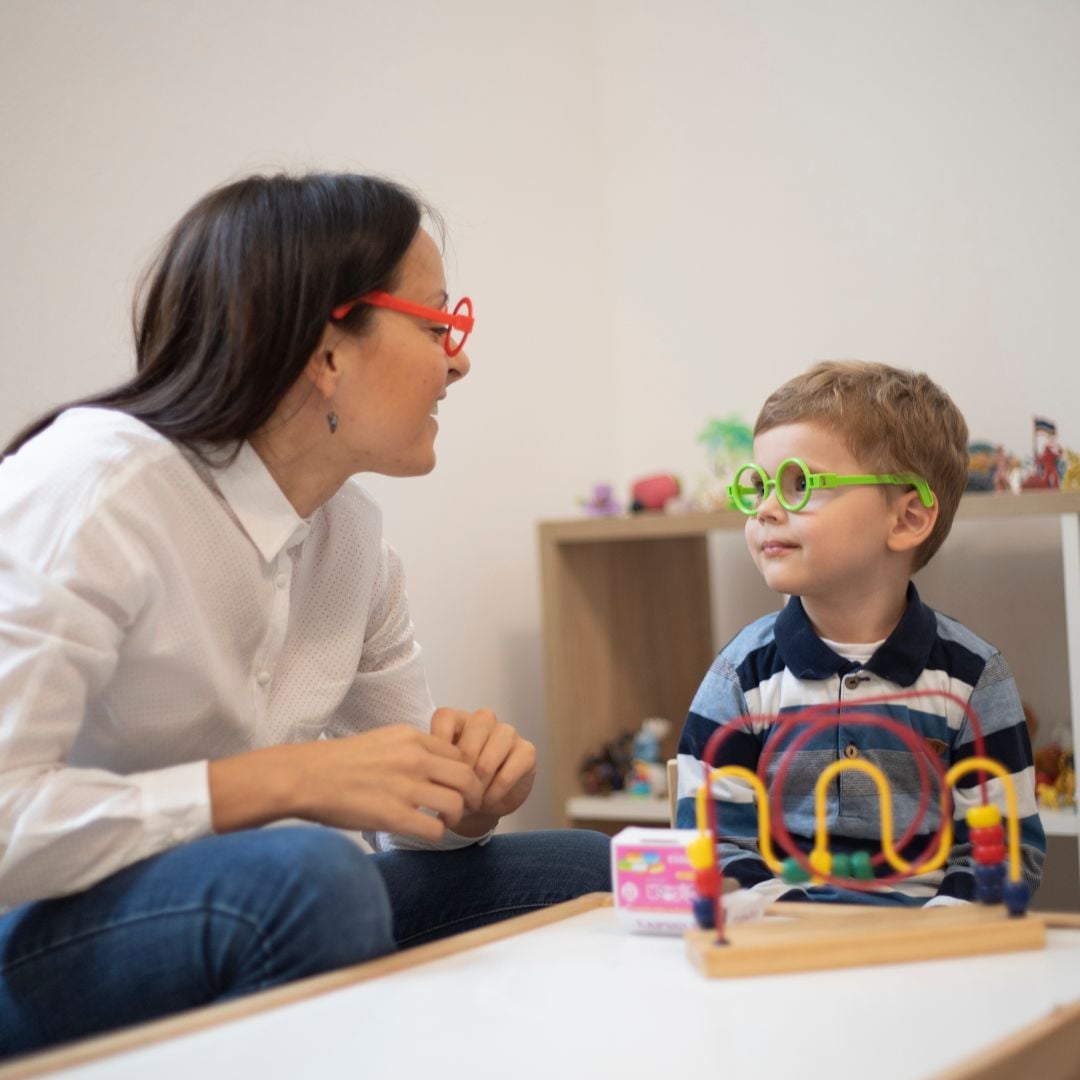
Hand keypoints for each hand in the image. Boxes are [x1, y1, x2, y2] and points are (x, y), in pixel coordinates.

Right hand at [209, 725, 483, 843]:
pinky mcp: (394, 815)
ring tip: (443, 820)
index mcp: (411, 737)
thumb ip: (411, 749)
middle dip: (472, 794)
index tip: (457, 786)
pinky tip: (424, 832)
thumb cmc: (339, 762)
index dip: (463, 773)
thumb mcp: (382, 741)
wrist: (305, 776)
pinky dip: (436, 834)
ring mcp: (405, 787)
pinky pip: (435, 829)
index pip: (459, 753)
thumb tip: (435, 764)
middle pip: (468, 776)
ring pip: (458, 804)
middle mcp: (414, 758)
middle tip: (465, 807)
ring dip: (456, 817)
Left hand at [429, 707, 536, 834]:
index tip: (437, 775)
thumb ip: (434, 763)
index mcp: (458, 718)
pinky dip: (497, 790)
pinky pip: (510, 770)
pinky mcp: (527, 750)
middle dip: (463, 772)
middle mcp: (483, 719)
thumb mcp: (440, 772)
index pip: (444, 718)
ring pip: (492, 753)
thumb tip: (428, 770)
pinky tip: (489, 801)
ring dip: (481, 781)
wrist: (483, 805)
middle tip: (457, 795)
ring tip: (473, 800)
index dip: (440, 751)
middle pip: (471, 739)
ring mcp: (508, 732)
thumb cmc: (458, 783)